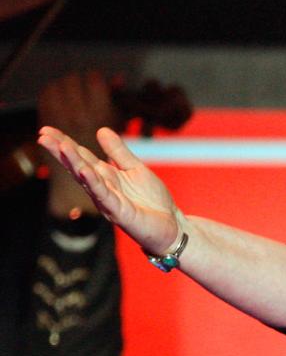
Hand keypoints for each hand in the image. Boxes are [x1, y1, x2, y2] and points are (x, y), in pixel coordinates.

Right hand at [38, 126, 181, 254]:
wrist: (172, 225)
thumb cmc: (153, 201)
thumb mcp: (135, 169)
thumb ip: (118, 152)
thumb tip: (101, 130)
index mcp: (106, 177)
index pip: (82, 157)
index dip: (65, 144)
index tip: (46, 131)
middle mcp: (102, 189)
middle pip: (78, 167)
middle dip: (61, 152)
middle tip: (42, 136)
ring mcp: (108, 201)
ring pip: (88, 180)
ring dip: (74, 163)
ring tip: (61, 146)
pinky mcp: (119, 213)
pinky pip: (104, 196)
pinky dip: (94, 183)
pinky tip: (84, 171)